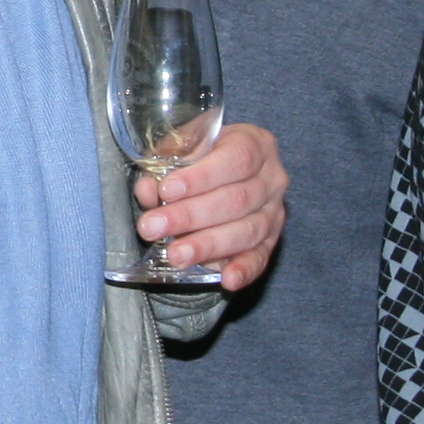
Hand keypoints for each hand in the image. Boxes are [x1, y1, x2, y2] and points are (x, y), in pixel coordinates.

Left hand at [137, 120, 285, 290]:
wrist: (227, 168)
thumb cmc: (202, 154)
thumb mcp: (183, 146)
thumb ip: (164, 163)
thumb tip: (148, 190)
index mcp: (254, 143)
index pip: (234, 159)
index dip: (200, 177)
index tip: (167, 190)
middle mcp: (272, 178)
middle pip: (236, 199)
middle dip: (190, 216)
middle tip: (153, 227)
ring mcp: (275, 212)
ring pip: (246, 231)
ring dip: (208, 245)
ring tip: (175, 255)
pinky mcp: (271, 241)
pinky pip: (261, 257)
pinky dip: (245, 269)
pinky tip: (227, 279)